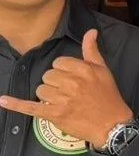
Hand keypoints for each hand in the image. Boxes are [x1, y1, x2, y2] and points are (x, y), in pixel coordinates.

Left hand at [0, 30, 132, 147]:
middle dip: (55, 83)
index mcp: (83, 69)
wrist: (111, 125)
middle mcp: (71, 83)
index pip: (59, 63)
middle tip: (69, 92)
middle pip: (48, 76)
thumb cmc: (108, 96)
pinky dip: (16, 104)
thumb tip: (90, 31)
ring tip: (62, 101)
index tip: (71, 78)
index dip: (63, 70)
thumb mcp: (103, 70)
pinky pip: (30, 107)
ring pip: (40, 90)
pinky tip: (3, 100)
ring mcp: (61, 100)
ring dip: (48, 95)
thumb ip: (92, 50)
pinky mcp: (53, 115)